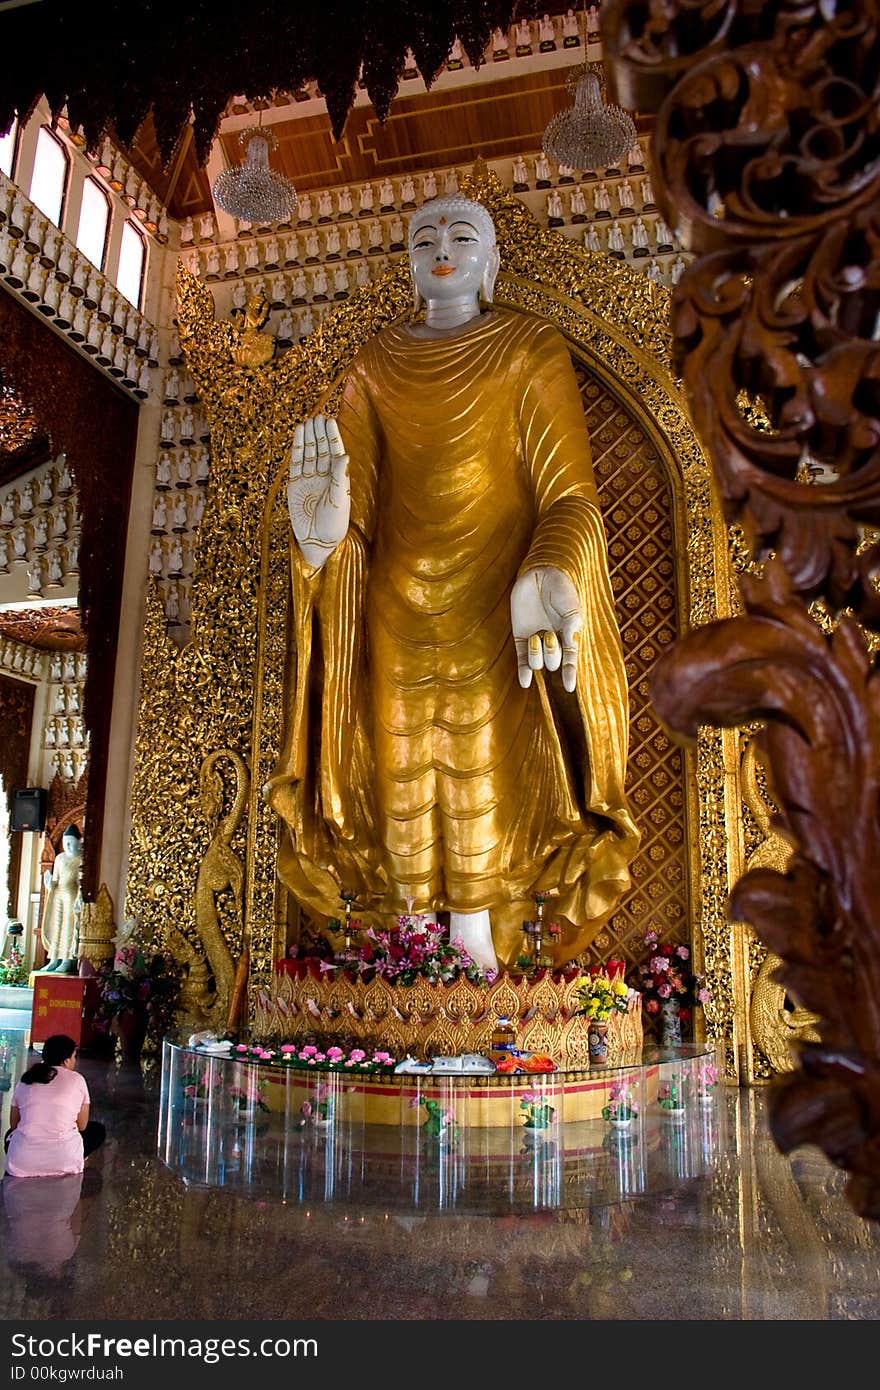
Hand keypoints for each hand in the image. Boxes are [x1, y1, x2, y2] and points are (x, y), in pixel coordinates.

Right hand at [287, 414, 350, 568]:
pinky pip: (297, 462)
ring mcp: (309, 479)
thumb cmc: (333, 525)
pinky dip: (298, 448)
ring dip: (309, 437)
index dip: (332, 436)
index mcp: (338, 478)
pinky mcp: (295, 484)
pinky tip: (299, 434)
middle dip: (320, 433)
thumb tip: (344, 455)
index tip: (329, 420)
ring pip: (309, 453)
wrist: (316, 542)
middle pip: (322, 449)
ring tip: (308, 421)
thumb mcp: (339, 500)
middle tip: (317, 416)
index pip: (335, 452)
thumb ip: (340, 477)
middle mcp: (324, 476)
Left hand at [510, 566, 581, 692]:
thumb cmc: (560, 588)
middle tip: (550, 635)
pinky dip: (523, 671)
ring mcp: (536, 639)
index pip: (570, 659)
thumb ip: (571, 626)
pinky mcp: (520, 636)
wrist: (540, 573)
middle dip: (552, 654)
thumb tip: (573, 643)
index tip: (570, 687)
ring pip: (537, 662)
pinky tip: (525, 683)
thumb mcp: (570, 608)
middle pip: (553, 662)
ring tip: (537, 636)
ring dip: (537, 655)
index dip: (570, 673)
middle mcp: (554, 640)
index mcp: (569, 635)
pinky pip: (521, 659)